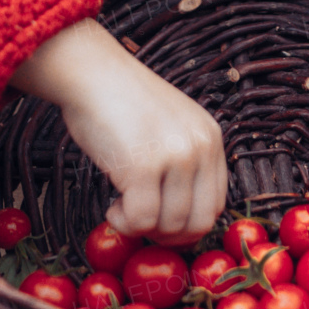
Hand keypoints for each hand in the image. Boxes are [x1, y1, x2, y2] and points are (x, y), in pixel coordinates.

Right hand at [9, 20, 227, 238]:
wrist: (91, 73)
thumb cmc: (122, 103)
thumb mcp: (171, 127)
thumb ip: (185, 164)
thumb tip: (181, 223)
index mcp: (210, 137)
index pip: (217, 203)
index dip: (188, 224)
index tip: (162, 222)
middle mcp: (200, 146)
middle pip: (200, 221)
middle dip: (169, 235)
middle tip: (142, 222)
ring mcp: (174, 156)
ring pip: (170, 225)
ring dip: (142, 227)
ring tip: (122, 207)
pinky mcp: (143, 166)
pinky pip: (141, 220)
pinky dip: (124, 223)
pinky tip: (112, 206)